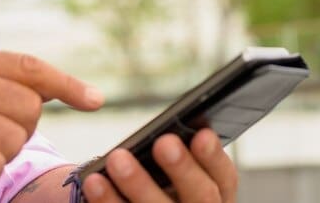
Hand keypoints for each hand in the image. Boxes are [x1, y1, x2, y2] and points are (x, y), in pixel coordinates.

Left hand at [82, 129, 237, 202]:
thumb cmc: (160, 188)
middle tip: (163, 143)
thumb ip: (181, 154)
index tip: (201, 135)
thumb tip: (173, 125)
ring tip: (117, 158)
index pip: (225, 179)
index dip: (214, 158)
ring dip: (139, 186)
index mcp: (216, 198)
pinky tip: (94, 182)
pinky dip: (109, 202)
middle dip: (182, 170)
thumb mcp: (178, 175)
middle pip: (200, 198)